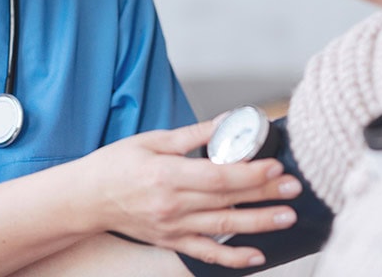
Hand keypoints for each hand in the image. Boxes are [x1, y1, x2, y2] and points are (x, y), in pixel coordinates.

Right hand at [77, 119, 300, 268]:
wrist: (87, 199)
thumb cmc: (116, 165)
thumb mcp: (151, 141)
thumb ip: (193, 135)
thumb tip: (226, 123)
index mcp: (166, 175)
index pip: (218, 176)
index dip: (250, 173)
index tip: (275, 165)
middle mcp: (172, 205)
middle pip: (227, 200)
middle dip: (265, 193)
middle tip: (294, 187)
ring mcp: (173, 227)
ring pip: (224, 227)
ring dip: (259, 223)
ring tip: (287, 216)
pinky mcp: (172, 241)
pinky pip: (207, 253)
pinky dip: (233, 258)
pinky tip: (257, 255)